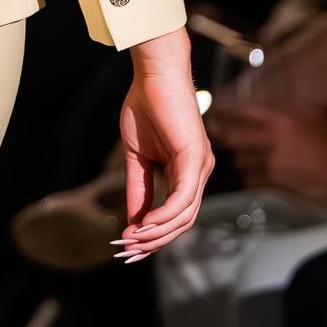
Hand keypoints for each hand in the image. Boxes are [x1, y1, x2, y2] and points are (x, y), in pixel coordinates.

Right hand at [118, 28, 213, 260]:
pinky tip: (144, 225)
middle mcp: (199, 172)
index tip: (128, 248)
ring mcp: (200, 166)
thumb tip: (133, 222)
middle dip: (154, 242)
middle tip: (126, 252)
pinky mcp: (195, 158)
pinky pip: (183, 198)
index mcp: (187, 172)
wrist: (153, 74)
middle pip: (182, 222)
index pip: (175, 215)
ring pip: (184, 215)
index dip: (153, 235)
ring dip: (157, 234)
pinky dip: (164, 215)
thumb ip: (138, 189)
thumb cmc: (145, 107)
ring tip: (131, 241)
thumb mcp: (137, 157)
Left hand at [211, 102, 326, 197]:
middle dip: (223, 135)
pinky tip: (254, 173)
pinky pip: (248, 179)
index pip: (239, 110)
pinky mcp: (274, 181)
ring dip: (238, 158)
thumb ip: (284, 107)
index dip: (223, 110)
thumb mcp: (309, 113)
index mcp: (279, 118)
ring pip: (238, 160)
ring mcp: (271, 161)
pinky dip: (248, 176)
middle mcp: (271, 138)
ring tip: (244, 156)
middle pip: (230, 135)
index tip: (214, 110)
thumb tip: (262, 102)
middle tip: (218, 134)